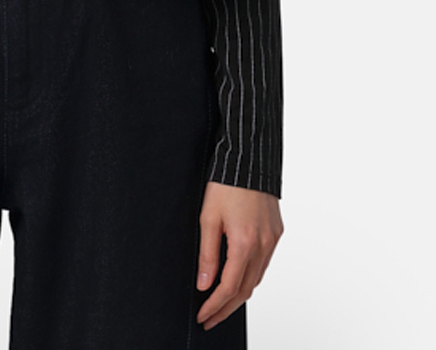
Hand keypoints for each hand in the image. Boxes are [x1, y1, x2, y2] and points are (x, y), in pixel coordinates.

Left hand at [196, 181, 282, 330]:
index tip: (203, 316)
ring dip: (239, 295)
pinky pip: (264, 263)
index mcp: (244, 242)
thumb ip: (207, 254)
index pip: (229, 287)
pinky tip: (239, 278)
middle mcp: (263, 245)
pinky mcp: (276, 232)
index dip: (215, 305)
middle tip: (210, 318)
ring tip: (221, 304)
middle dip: (226, 308)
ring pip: (257, 278)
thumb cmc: (225, 184)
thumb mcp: (207, 217)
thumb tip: (204, 284)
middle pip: (245, 290)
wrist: (248, 160)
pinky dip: (250, 276)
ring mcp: (272, 239)